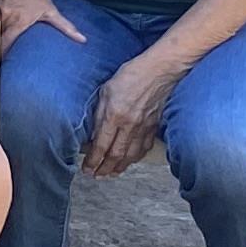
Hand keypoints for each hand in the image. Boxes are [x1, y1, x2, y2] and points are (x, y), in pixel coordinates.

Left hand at [85, 51, 184, 178]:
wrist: (159, 70)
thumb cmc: (130, 75)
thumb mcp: (106, 91)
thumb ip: (100, 113)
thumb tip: (94, 133)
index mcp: (115, 115)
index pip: (101, 145)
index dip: (93, 160)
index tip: (86, 169)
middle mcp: (130, 125)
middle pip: (116, 155)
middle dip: (104, 169)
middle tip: (95, 176)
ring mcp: (144, 127)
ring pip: (131, 155)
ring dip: (119, 167)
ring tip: (110, 174)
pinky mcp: (154, 126)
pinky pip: (144, 148)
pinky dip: (135, 158)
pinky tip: (129, 161)